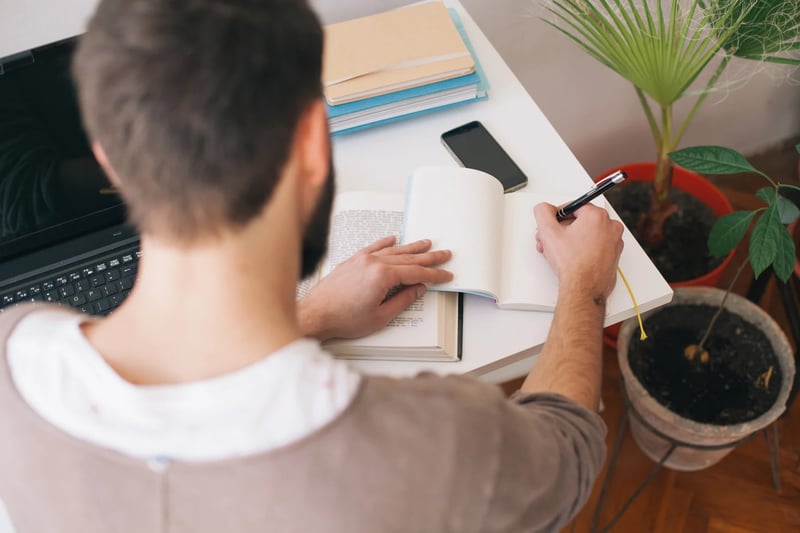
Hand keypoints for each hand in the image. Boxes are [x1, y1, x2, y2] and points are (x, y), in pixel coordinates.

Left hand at [298, 236, 452, 340]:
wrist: (315, 314)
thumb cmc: (342, 318)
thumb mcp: (380, 316)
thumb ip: (402, 300)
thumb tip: (417, 289)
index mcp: (382, 276)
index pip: (416, 272)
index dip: (434, 274)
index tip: (445, 275)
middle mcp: (372, 262)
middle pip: (408, 258)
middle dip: (429, 257)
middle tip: (444, 254)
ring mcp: (361, 259)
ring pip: (393, 250)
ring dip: (411, 247)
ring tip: (426, 244)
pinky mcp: (352, 261)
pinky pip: (373, 247)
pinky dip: (385, 242)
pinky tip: (393, 239)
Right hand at [534, 203, 623, 299]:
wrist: (584, 288)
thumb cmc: (573, 264)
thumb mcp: (548, 232)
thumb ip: (543, 212)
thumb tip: (544, 208)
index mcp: (597, 216)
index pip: (573, 207)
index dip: (557, 216)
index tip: (551, 225)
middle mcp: (610, 226)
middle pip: (581, 220)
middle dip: (562, 229)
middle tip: (551, 240)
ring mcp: (615, 241)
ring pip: (588, 233)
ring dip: (572, 239)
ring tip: (559, 251)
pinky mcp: (614, 255)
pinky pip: (596, 245)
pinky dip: (584, 248)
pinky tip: (572, 257)